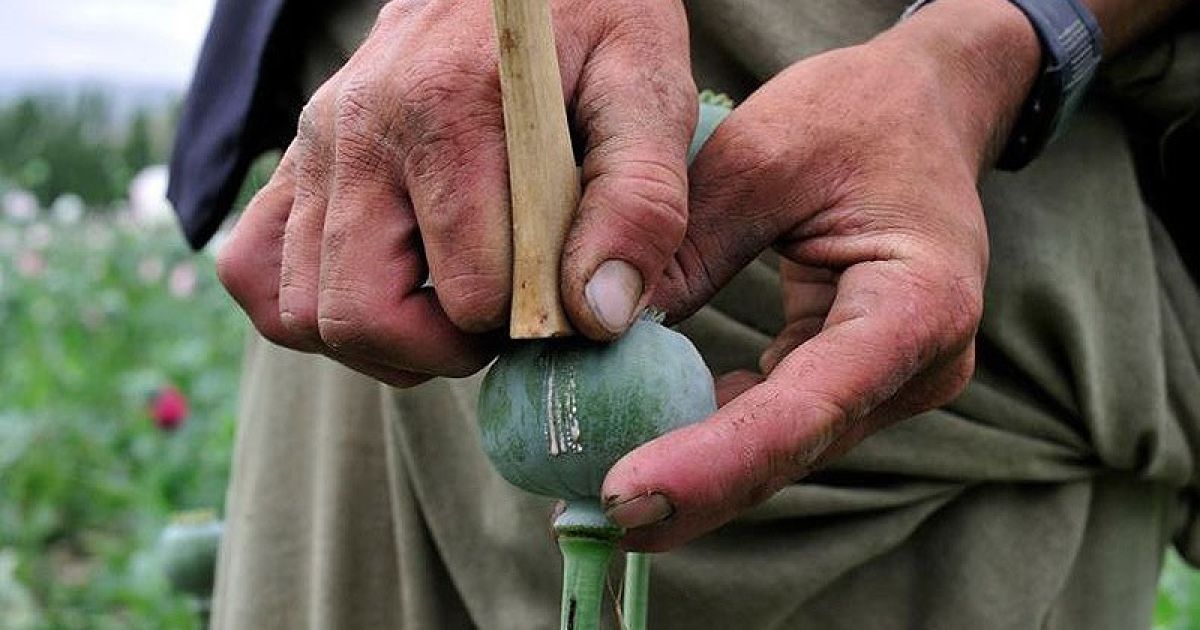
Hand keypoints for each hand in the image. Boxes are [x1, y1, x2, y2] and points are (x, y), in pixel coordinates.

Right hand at [216, 0, 696, 385]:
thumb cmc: (592, 24)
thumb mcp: (648, 87)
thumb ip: (640, 199)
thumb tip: (595, 316)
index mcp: (446, 108)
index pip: (470, 292)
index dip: (530, 322)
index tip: (567, 293)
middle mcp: (356, 128)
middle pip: (362, 316)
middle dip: (446, 350)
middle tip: (506, 320)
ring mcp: (312, 147)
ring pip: (301, 313)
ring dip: (383, 342)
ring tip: (451, 308)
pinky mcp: (294, 162)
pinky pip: (253, 270)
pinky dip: (309, 311)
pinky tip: (386, 291)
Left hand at [601, 0, 1040, 549]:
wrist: (924, 109)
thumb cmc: (855, 115)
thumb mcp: (761, 154)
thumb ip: (687, 245)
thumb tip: (601, 334)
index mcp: (917, 305)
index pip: (805, 408)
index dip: (713, 464)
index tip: (623, 495)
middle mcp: (917, 365)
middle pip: (791, 448)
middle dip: (690, 490)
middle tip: (588, 519)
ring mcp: (890, 382)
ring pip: (780, 449)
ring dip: (695, 474)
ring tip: (598, 496)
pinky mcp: (853, 380)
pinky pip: (776, 422)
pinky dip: (711, 436)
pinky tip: (642, 443)